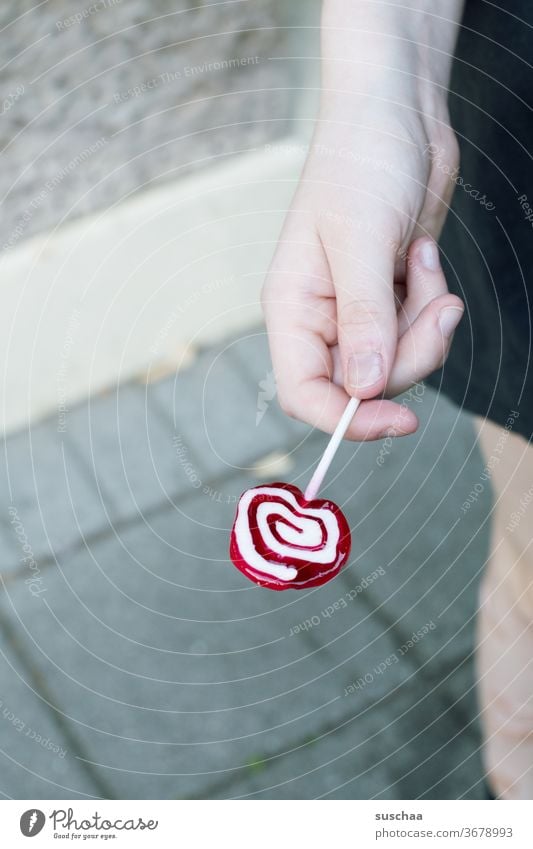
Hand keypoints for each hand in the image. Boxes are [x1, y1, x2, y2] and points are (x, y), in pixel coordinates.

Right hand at [262, 1, 463, 440]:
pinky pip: (417, 333)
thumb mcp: (361, 241)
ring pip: (397, 363)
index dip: (348, 418)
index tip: (402, 420)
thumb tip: (365, 390)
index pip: (305, 393)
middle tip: (439, 309)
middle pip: (364, 386)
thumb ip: (364, 319)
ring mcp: (356, 311)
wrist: (396, 114)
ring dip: (427, 325)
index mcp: (292, 310)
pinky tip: (424, 255)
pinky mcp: (389, 299)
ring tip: (425, 263)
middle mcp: (320, 319)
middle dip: (411, 356)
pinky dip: (433, 305)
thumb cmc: (361, 163)